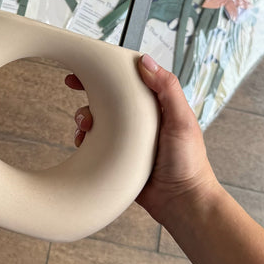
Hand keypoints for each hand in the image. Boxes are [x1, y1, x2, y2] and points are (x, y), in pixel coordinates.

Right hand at [65, 54, 219, 224]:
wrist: (181, 202)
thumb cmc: (189, 162)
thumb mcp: (182, 119)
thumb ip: (167, 88)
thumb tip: (146, 61)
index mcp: (155, 105)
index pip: (130, 79)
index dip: (110, 69)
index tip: (93, 62)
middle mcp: (138, 119)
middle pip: (107, 96)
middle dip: (89, 89)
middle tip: (74, 83)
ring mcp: (125, 138)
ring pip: (96, 118)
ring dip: (84, 116)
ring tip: (86, 124)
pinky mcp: (115, 156)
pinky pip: (93, 143)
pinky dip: (84, 139)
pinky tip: (83, 141)